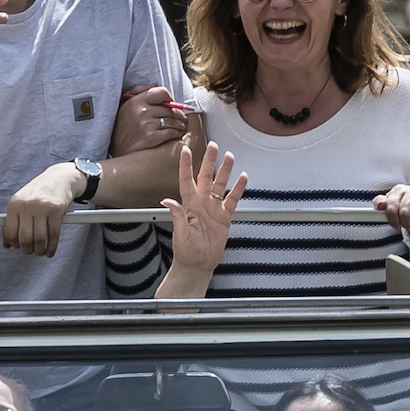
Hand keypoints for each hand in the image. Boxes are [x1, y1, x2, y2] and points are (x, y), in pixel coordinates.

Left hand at [3, 161, 86, 256]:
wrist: (59, 178)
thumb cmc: (39, 192)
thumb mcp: (21, 203)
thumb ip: (12, 222)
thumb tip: (6, 243)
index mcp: (14, 204)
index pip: (9, 232)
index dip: (13, 243)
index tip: (18, 246)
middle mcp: (27, 205)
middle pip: (24, 238)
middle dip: (27, 249)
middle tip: (30, 250)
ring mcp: (42, 208)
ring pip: (39, 239)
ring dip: (39, 250)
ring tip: (40, 251)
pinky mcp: (57, 210)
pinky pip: (53, 235)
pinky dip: (52, 247)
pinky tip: (50, 250)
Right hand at [112, 87, 198, 156]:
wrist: (116, 152)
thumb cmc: (123, 128)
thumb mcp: (126, 106)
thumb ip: (140, 92)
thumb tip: (157, 84)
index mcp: (136, 101)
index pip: (162, 92)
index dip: (170, 98)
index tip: (172, 105)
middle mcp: (141, 111)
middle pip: (170, 108)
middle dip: (179, 114)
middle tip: (182, 118)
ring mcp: (146, 125)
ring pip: (173, 120)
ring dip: (180, 124)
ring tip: (181, 127)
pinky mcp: (150, 138)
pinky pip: (171, 132)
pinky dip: (177, 133)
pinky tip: (177, 134)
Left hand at [156, 142, 247, 297]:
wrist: (198, 265)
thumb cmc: (185, 251)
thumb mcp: (180, 234)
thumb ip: (176, 215)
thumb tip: (167, 200)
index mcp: (188, 205)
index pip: (186, 180)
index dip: (186, 165)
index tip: (187, 150)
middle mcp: (201, 203)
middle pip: (205, 177)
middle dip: (210, 161)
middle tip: (214, 146)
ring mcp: (213, 209)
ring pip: (220, 185)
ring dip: (225, 171)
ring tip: (230, 156)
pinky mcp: (224, 217)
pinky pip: (232, 200)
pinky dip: (238, 189)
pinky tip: (242, 177)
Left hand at [373, 183, 409, 243]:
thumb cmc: (405, 212)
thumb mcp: (390, 208)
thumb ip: (380, 204)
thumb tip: (379, 205)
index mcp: (397, 190)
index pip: (391, 207)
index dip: (393, 219)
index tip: (396, 224)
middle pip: (404, 211)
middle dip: (405, 222)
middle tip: (407, 225)